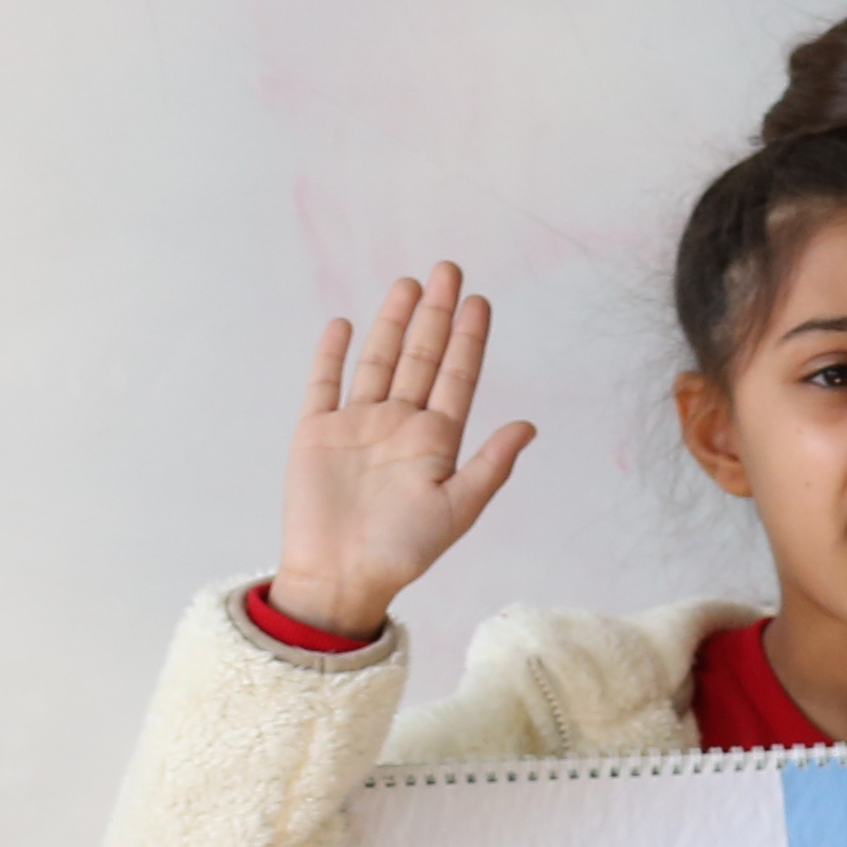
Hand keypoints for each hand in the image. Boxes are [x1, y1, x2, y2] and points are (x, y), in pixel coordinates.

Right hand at [272, 264, 537, 638]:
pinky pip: (325, 383)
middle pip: (421, 356)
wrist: (339, 577)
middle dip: (436, 313)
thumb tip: (529, 425)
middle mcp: (398, 424)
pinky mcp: (317, 432)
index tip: (480, 300)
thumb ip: (490, 465)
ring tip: (408, 283)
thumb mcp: (457, 510)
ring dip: (392, 322)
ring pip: (378, 360)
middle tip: (449, 269)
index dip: (469, 338)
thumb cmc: (401, 553)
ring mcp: (357, 424)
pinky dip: (333, 354)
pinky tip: (344, 324)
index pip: (457, 376)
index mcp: (435, 441)